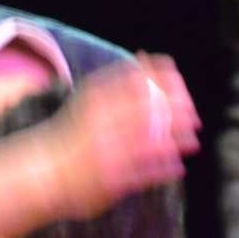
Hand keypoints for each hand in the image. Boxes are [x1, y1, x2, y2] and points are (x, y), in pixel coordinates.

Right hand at [53, 52, 199, 218]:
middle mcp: (102, 125)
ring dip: (178, 140)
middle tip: (194, 116)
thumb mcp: (88, 100)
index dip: (167, 83)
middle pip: (151, 111)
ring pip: (155, 143)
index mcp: (96, 101)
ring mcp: (108, 154)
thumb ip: (116, 79)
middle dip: (179, 112)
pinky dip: (167, 169)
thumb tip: (146, 56)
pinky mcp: (112, 180)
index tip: (182, 88)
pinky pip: (149, 173)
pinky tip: (177, 165)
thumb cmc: (73, 135)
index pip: (140, 82)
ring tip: (192, 141)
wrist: (44, 173)